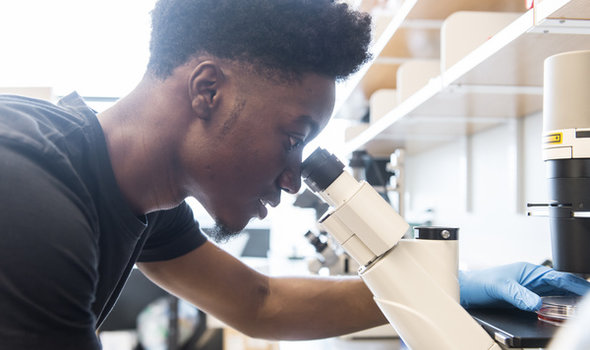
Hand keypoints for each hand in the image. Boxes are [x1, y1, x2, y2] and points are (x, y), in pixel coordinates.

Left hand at [459, 262, 589, 310]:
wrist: (465, 292)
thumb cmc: (479, 282)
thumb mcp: (499, 287)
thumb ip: (518, 294)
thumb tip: (537, 303)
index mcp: (529, 271)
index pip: (558, 277)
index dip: (575, 284)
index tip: (587, 292)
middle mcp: (531, 280)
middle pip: (561, 287)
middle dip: (576, 295)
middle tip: (584, 307)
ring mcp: (529, 291)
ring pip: (556, 297)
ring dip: (567, 304)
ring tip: (577, 312)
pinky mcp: (525, 301)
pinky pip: (546, 306)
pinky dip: (555, 311)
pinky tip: (559, 318)